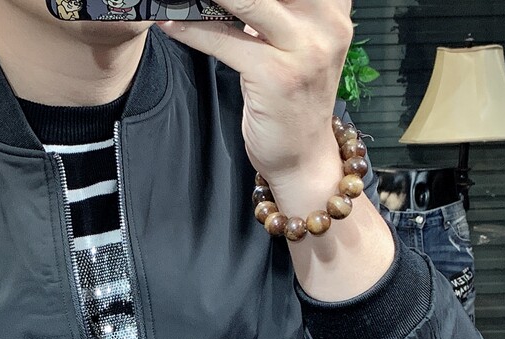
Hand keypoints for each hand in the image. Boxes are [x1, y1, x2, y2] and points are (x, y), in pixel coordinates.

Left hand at [159, 0, 353, 186]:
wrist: (303, 157)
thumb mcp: (295, 44)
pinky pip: (225, 41)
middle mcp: (327, 23)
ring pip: (248, 1)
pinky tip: (170, 23)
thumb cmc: (293, 102)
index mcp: (333, 8)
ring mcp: (305, 49)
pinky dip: (193, 30)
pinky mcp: (276, 76)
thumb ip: (277, 13)